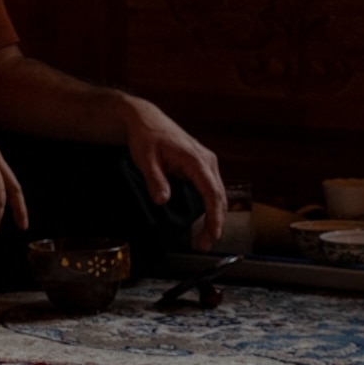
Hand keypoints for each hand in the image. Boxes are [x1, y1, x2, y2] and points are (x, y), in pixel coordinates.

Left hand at [117, 94, 225, 249]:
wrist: (146, 119)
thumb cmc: (146, 136)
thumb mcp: (144, 159)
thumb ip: (155, 180)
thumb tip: (162, 201)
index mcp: (196, 159)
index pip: (211, 192)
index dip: (214, 216)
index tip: (213, 234)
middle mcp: (207, 161)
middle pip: (219, 197)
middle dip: (215, 223)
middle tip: (203, 245)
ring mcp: (207, 163)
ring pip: (218, 194)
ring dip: (214, 217)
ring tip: (203, 239)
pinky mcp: (203, 166)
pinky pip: (212, 189)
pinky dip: (211, 206)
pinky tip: (204, 222)